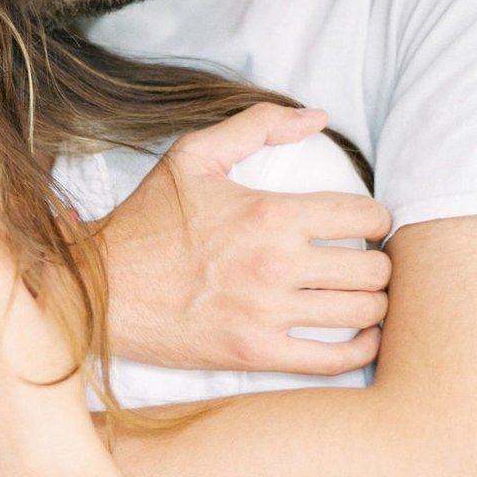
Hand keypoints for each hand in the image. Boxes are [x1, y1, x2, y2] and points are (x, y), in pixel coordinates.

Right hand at [102, 104, 390, 374]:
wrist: (101, 288)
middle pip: (372, 269)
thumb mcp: (193, 156)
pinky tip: (360, 337)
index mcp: (268, 214)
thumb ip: (257, 125)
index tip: (362, 225)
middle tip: (360, 262)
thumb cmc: (146, 222)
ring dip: (372, 304)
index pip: (364, 216)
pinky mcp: (254, 354)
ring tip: (358, 296)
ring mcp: (265, 315)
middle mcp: (273, 266)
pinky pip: (333, 359)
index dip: (374, 219)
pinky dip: (360, 349)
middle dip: (376, 263)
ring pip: (362, 312)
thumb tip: (318, 116)